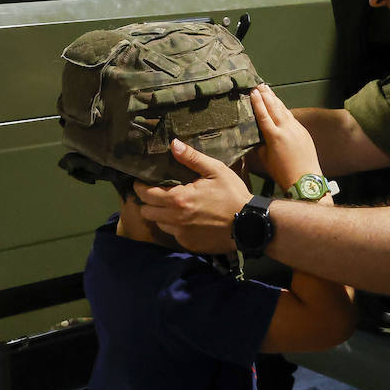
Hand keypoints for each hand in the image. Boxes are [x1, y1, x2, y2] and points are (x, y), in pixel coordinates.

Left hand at [134, 139, 249, 253]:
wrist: (250, 225)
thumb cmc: (233, 194)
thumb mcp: (216, 170)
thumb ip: (192, 158)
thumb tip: (173, 144)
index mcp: (179, 198)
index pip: (146, 194)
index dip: (140, 187)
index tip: (140, 182)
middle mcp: (175, 219)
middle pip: (146, 212)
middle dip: (147, 202)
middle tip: (156, 194)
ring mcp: (181, 234)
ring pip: (158, 223)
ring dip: (160, 215)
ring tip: (171, 206)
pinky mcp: (189, 244)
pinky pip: (173, 234)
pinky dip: (175, 226)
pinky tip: (187, 219)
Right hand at [250, 84, 321, 189]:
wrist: (305, 179)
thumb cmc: (281, 172)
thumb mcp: (265, 158)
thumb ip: (260, 143)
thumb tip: (256, 133)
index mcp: (274, 136)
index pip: (263, 115)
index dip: (257, 103)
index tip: (253, 92)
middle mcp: (286, 129)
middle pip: (274, 108)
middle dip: (266, 96)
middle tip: (259, 85)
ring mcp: (296, 129)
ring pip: (284, 110)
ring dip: (275, 99)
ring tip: (268, 90)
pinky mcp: (304, 131)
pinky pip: (292, 117)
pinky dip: (284, 109)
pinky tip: (280, 105)